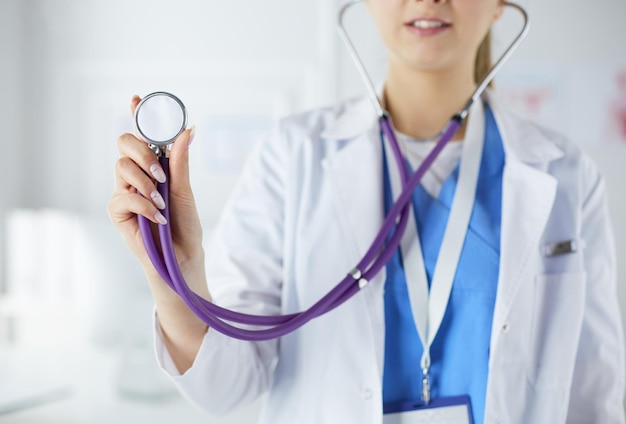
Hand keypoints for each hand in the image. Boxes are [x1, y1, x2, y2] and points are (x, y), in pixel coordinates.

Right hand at [108, 96, 204, 286]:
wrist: (181, 255)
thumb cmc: (184, 224)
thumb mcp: (185, 189)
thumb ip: (181, 161)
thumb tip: (189, 130)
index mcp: (154, 166)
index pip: (143, 136)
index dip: (138, 116)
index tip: (137, 99)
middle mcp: (136, 174)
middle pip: (124, 144)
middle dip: (143, 153)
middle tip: (161, 173)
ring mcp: (124, 191)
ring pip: (121, 166)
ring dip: (145, 182)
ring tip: (161, 201)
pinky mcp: (117, 210)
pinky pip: (123, 196)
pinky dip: (143, 205)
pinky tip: (156, 217)